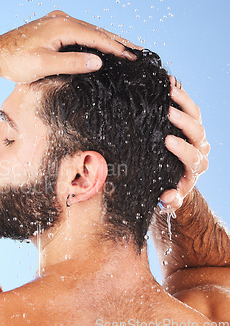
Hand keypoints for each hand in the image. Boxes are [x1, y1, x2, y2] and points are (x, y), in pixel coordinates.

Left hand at [0, 10, 139, 82]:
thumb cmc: (15, 61)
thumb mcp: (44, 65)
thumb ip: (72, 63)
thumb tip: (99, 62)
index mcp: (62, 26)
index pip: (97, 37)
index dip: (116, 48)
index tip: (132, 57)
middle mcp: (62, 19)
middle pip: (96, 30)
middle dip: (117, 41)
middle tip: (137, 51)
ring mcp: (56, 22)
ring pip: (88, 30)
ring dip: (106, 40)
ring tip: (124, 49)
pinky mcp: (52, 28)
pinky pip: (78, 32)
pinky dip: (92, 39)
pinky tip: (99, 46)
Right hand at [159, 76, 209, 210]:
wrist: (177, 181)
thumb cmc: (168, 189)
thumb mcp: (168, 200)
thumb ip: (170, 201)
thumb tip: (168, 197)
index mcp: (195, 168)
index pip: (193, 156)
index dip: (182, 148)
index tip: (167, 141)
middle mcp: (200, 149)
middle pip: (197, 133)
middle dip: (184, 122)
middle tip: (168, 112)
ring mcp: (197, 135)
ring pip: (196, 115)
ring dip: (184, 101)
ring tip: (169, 89)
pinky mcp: (190, 124)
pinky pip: (189, 106)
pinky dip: (180, 94)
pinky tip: (169, 82)